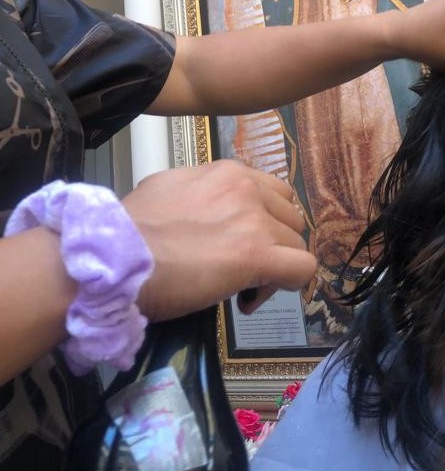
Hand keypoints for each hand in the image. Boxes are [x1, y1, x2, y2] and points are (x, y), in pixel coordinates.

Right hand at [122, 160, 315, 320]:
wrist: (116, 255)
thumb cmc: (129, 229)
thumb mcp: (167, 187)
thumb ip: (199, 192)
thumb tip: (203, 209)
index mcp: (227, 172)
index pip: (273, 193)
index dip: (263, 222)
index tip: (239, 243)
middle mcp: (247, 189)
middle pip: (290, 217)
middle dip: (273, 244)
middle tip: (242, 269)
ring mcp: (255, 221)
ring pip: (297, 243)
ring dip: (275, 267)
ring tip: (241, 288)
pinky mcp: (257, 255)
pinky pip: (303, 268)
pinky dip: (288, 285)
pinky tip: (252, 299)